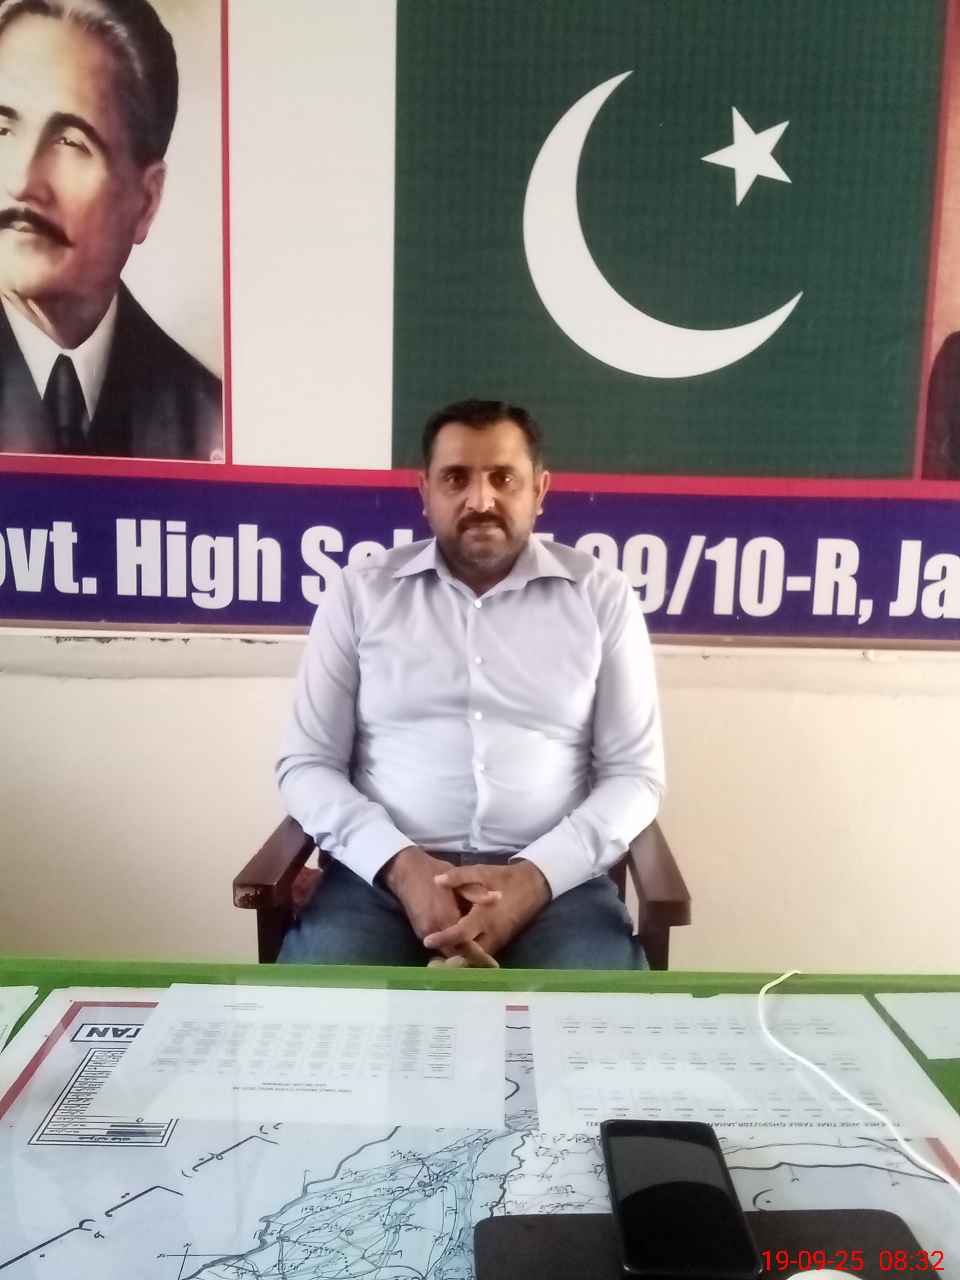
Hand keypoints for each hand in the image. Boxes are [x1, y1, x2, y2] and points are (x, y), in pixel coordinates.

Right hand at [380, 846, 500, 966]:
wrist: (405, 871)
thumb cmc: (433, 872)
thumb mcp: (458, 879)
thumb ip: (477, 893)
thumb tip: (499, 897)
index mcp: (445, 918)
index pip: (465, 946)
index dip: (480, 957)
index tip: (494, 965)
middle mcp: (433, 930)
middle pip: (455, 954)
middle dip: (471, 961)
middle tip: (489, 965)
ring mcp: (424, 933)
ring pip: (446, 952)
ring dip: (460, 956)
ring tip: (480, 960)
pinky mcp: (420, 932)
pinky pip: (439, 946)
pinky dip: (451, 949)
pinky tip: (463, 948)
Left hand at [423, 860, 550, 958]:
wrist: (534, 885)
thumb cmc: (505, 878)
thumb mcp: (482, 872)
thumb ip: (459, 876)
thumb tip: (437, 880)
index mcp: (486, 916)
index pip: (462, 933)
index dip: (444, 938)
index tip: (427, 940)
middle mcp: (492, 933)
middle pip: (469, 954)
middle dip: (451, 959)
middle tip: (431, 964)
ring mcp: (499, 940)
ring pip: (476, 958)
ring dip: (460, 961)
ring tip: (438, 963)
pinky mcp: (501, 942)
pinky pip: (483, 954)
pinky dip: (470, 958)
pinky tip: (455, 956)